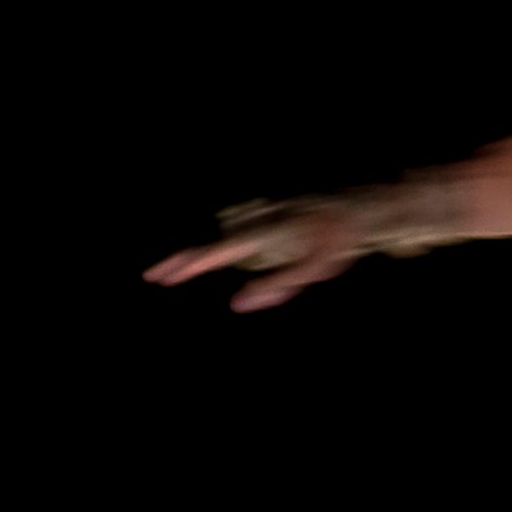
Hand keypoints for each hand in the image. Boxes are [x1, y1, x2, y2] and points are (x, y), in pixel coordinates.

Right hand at [141, 198, 359, 312]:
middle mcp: (256, 219)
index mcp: (265, 233)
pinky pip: (241, 231)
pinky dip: (234, 246)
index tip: (159, 276)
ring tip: (225, 262)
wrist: (356, 207)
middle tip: (155, 275)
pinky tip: (254, 249)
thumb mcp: (312, 269)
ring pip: (228, 239)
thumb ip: (275, 287)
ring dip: (218, 255)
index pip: (216, 253)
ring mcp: (259, 213)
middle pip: (211, 243)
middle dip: (184, 260)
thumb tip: (236, 305)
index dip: (186, 265)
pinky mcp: (265, 213)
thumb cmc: (337, 241)